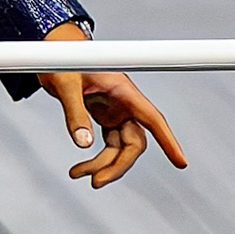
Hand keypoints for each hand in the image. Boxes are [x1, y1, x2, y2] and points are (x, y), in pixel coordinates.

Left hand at [36, 21, 183, 188]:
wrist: (53, 52)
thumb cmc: (63, 59)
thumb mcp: (65, 84)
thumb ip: (74, 112)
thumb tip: (83, 143)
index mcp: (124, 91)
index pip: (153, 118)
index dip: (168, 140)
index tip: (180, 161)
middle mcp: (124, 104)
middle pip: (134, 142)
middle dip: (118, 165)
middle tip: (96, 181)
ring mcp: (115, 112)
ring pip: (120, 148)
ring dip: (102, 165)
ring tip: (76, 174)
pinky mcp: (103, 117)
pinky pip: (107, 145)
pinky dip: (96, 158)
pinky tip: (80, 168)